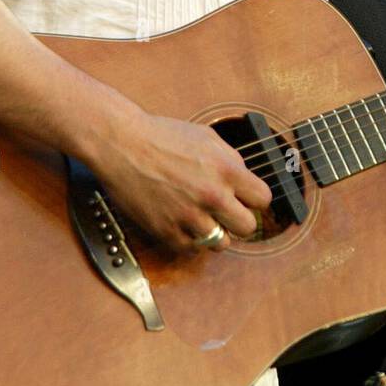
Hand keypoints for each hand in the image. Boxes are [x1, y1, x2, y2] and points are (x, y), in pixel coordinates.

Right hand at [90, 109, 272, 255]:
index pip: (263, 200)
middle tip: (225, 212)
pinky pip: (192, 249)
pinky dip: (190, 239)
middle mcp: (212, 196)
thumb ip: (231, 160)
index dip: (253, 199)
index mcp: (226, 170)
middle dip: (238, 219)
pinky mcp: (167, 231)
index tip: (244, 199)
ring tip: (201, 217)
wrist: (123, 144)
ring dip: (214, 232)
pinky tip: (182, 221)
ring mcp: (189, 216)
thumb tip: (245, 180)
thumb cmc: (162, 136)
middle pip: (248, 228)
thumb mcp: (207, 137)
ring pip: (220, 244)